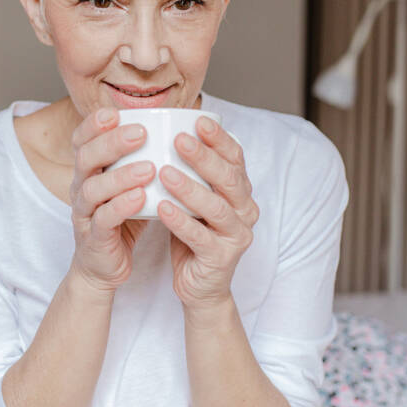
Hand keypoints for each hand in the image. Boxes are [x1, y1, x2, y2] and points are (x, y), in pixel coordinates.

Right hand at [68, 107, 154, 292]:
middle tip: (140, 133)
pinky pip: (104, 220)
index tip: (114, 112)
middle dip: (111, 142)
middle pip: (85, 158)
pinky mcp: (94, 238)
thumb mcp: (130, 184)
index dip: (93, 124)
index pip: (82, 140)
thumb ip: (142, 158)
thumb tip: (178, 126)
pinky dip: (122, 207)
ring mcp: (85, 214)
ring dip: (121, 176)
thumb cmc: (123, 219)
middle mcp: (81, 188)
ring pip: (93, 189)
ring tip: (149, 168)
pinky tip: (141, 198)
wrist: (105, 266)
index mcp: (89, 171)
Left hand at [156, 116, 258, 309]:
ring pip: (216, 208)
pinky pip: (200, 237)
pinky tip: (161, 207)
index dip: (219, 139)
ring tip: (164, 171)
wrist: (199, 287)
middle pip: (228, 179)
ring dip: (190, 188)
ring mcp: (236, 236)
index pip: (235, 159)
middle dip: (204, 157)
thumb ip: (191, 173)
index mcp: (240, 192)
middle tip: (179, 139)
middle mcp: (245, 211)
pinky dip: (180, 221)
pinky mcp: (221, 259)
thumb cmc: (194, 236)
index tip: (198, 119)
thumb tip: (168, 131)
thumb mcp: (195, 201)